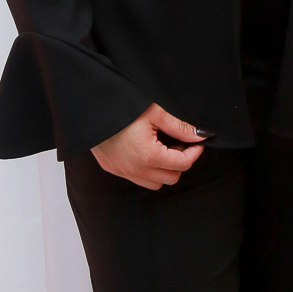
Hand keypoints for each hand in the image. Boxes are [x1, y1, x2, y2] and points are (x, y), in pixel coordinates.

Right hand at [92, 103, 210, 188]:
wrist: (92, 109)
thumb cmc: (124, 107)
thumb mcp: (156, 113)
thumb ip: (180, 126)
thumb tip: (200, 135)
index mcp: (149, 156)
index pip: (183, 164)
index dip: (195, 152)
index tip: (197, 141)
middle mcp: (136, 170)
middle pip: (172, 177)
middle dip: (181, 161)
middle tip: (179, 142)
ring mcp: (123, 172)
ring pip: (156, 183)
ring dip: (165, 169)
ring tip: (163, 147)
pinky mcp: (114, 170)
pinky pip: (139, 179)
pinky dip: (149, 171)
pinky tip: (148, 152)